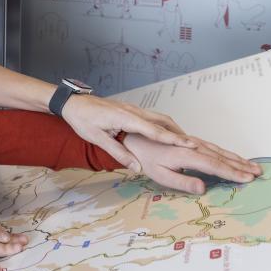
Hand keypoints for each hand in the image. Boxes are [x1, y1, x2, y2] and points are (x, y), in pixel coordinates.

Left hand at [61, 94, 197, 172]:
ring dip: (174, 129)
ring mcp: (133, 109)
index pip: (154, 130)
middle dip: (180, 134)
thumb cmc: (82, 120)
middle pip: (163, 122)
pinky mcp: (130, 110)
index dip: (172, 139)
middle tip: (198, 146)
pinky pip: (152, 117)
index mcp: (125, 118)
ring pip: (159, 118)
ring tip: (187, 143)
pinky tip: (168, 134)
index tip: (190, 144)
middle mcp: (133, 111)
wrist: (73, 102)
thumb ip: (118, 153)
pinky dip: (164, 126)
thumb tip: (137, 167)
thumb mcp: (97, 139)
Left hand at [122, 133, 262, 193]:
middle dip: (241, 165)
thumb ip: (183, 182)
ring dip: (237, 159)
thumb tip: (203, 189)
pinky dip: (227, 153)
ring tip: (253, 166)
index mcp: (186, 155)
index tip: (248, 179)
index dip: (232, 173)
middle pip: (221, 157)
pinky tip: (235, 158)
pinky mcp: (192, 141)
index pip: (214, 166)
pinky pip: (213, 148)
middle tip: (258, 173)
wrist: (136, 138)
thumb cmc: (147, 159)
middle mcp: (193, 146)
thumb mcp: (161, 176)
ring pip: (219, 151)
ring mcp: (193, 142)